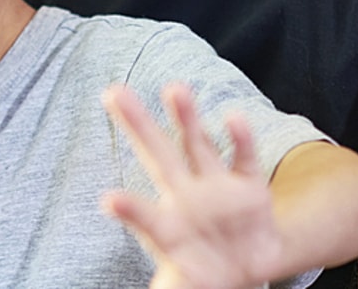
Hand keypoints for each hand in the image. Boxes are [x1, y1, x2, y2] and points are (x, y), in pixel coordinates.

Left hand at [102, 83, 282, 288]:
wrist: (249, 266)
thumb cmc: (202, 271)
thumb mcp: (182, 284)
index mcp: (167, 223)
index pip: (144, 216)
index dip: (131, 211)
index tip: (107, 201)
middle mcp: (186, 195)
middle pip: (159, 154)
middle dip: (138, 125)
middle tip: (114, 92)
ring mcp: (217, 188)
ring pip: (198, 145)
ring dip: (187, 118)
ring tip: (174, 88)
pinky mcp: (250, 187)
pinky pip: (245, 160)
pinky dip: (241, 139)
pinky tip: (233, 117)